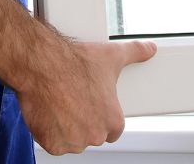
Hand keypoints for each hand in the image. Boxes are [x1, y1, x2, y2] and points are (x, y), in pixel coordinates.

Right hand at [16, 37, 156, 154]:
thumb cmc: (75, 62)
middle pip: (90, 134)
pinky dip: (48, 130)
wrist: (43, 64)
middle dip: (81, 119)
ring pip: (71, 139)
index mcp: (113, 121)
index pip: (111, 129)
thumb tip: (150, 49)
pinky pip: (52, 142)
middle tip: (71, 97)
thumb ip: (134, 53)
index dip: (99, 114)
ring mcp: (73, 142)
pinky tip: (48, 110)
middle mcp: (96, 136)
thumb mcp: (111, 55)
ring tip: (58, 101)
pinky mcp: (53, 144)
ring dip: (65, 126)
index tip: (89, 101)